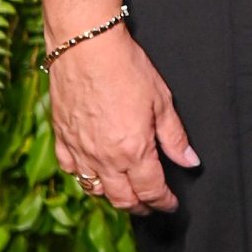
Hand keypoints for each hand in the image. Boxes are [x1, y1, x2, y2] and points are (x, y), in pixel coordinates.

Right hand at [49, 26, 198, 213]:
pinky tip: (93, 171)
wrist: (85, 45)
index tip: (170, 203)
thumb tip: (190, 161)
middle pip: (123, 199)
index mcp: (133, 151)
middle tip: (151, 204)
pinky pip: (70, 170)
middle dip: (140, 206)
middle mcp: (104, 158)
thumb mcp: (161, 101)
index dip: (164, 202)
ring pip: (95, 190)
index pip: (151, 191)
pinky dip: (83, 177)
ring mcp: (80, 150)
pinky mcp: (62, 137)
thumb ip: (174, 136)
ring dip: (112, 196)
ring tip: (125, 192)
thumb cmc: (125, 67)